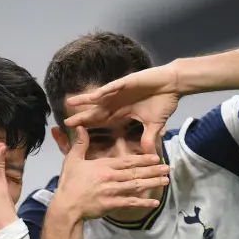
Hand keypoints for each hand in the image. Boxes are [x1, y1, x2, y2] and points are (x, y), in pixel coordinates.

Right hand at [55, 127, 169, 219]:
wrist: (66, 206)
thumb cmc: (69, 183)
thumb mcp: (72, 160)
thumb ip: (80, 144)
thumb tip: (81, 127)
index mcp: (104, 166)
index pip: (127, 161)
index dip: (143, 159)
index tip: (156, 157)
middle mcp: (111, 177)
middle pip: (136, 172)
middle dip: (153, 170)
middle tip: (167, 168)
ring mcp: (113, 192)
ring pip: (137, 186)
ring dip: (153, 183)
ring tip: (165, 180)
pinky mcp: (112, 205)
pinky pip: (131, 203)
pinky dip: (144, 203)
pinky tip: (155, 202)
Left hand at [64, 64, 179, 153]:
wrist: (173, 85)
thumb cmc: (163, 102)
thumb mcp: (154, 125)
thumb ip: (148, 138)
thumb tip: (149, 155)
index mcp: (121, 113)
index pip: (101, 122)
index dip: (89, 127)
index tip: (76, 134)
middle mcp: (117, 103)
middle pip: (95, 112)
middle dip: (81, 117)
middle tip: (65, 123)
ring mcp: (120, 92)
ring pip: (98, 98)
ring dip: (85, 100)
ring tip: (69, 102)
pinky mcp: (127, 83)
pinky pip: (112, 88)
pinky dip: (103, 92)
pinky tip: (93, 97)